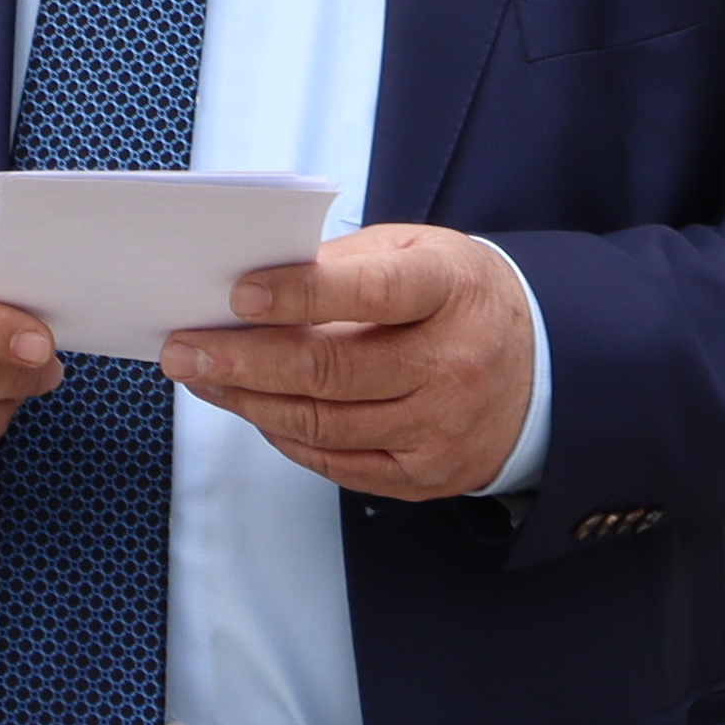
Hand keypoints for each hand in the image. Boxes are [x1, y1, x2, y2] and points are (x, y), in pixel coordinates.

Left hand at [165, 227, 536, 504]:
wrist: (541, 368)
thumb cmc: (458, 297)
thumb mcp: (419, 250)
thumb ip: (345, 263)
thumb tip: (254, 286)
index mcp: (451, 290)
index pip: (372, 292)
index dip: (301, 293)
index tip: (237, 294)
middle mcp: (452, 363)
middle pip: (331, 370)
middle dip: (244, 361)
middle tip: (183, 350)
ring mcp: (441, 427)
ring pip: (322, 423)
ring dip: (248, 402)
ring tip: (202, 378)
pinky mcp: (427, 474)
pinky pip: (336, 462)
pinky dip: (284, 436)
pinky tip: (252, 409)